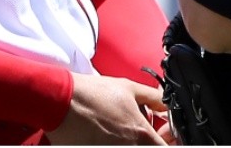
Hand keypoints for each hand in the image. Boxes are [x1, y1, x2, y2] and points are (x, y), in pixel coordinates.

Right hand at [46, 72, 167, 144]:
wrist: (62, 103)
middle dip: (153, 141)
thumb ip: (154, 97)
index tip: (164, 132)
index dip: (168, 140)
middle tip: (148, 127)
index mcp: (141, 135)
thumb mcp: (130, 88)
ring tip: (124, 129)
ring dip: (135, 142)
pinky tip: (113, 134)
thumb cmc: (94, 94)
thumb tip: (166, 103)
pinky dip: (119, 143)